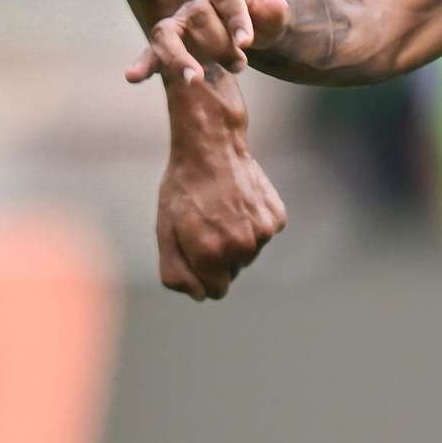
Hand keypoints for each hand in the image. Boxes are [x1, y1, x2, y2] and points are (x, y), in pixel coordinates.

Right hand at [126, 0, 288, 86]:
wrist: (249, 25)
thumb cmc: (261, 20)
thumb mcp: (274, 17)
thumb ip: (276, 13)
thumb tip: (278, 5)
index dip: (236, 20)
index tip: (246, 43)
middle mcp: (198, 3)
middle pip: (200, 18)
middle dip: (219, 45)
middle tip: (240, 64)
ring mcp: (181, 23)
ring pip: (169, 33)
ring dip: (180, 58)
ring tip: (195, 79)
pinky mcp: (170, 44)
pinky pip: (153, 52)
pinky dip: (143, 64)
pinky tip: (133, 77)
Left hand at [154, 129, 285, 301]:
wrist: (212, 147)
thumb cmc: (184, 188)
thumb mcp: (165, 230)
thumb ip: (176, 271)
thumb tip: (198, 295)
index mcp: (211, 255)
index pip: (214, 292)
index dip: (201, 274)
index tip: (194, 249)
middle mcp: (241, 249)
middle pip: (232, 273)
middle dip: (218, 257)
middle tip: (205, 224)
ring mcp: (263, 234)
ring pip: (248, 255)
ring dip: (235, 240)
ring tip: (221, 211)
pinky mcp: (276, 219)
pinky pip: (262, 236)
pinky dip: (251, 225)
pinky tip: (238, 203)